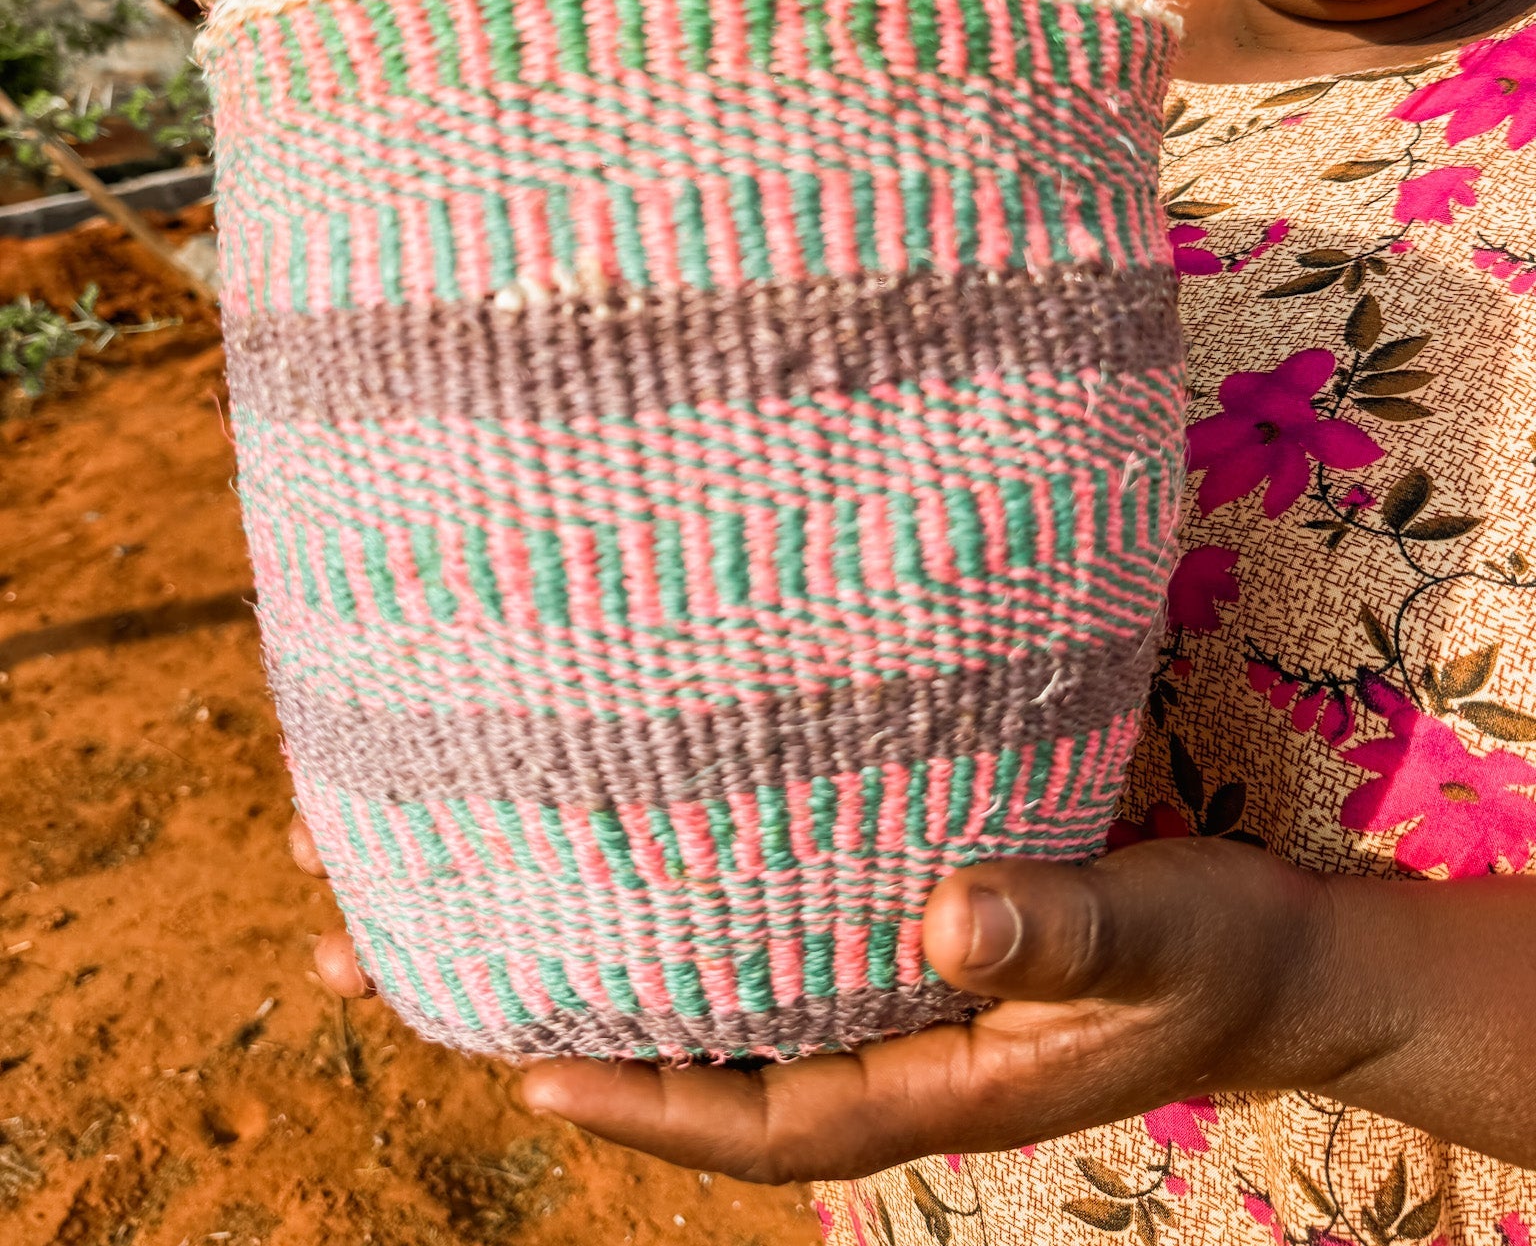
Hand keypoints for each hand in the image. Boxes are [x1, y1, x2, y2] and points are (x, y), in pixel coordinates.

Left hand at [289, 818, 1535, 1178]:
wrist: (1273, 955)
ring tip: (436, 875)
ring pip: (709, 987)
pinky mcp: (897, 930)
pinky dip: (674, 906)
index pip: (753, 1117)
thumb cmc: (1220, 955)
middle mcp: (881, 1042)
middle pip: (689, 1050)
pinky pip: (763, 935)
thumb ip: (1062, 921)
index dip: (634, 1099)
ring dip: (584, 940)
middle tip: (369, 942)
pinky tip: (611, 848)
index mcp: (930, 1077)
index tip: (508, 1064)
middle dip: (537, 1009)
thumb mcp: (1157, 934)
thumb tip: (937, 914)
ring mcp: (880, 992)